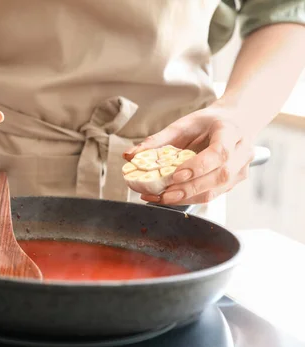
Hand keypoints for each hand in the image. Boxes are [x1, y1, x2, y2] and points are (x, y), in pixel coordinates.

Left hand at [123, 105, 255, 204]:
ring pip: (215, 191)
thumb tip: (130, 155)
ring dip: (185, 198)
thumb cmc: (208, 122)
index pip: (220, 152)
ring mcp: (240, 171)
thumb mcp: (184, 124)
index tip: (177, 174)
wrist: (235, 123)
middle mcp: (241, 153)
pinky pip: (210, 195)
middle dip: (188, 188)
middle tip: (162, 194)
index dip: (199, 166)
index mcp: (231, 132)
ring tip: (158, 198)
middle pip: (218, 176)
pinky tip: (168, 198)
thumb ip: (158, 140)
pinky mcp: (232, 184)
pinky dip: (188, 199)